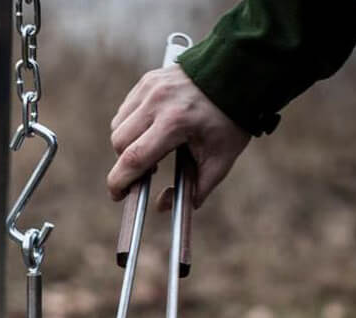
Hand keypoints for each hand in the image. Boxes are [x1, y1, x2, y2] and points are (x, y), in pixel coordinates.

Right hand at [108, 65, 249, 207]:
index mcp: (174, 123)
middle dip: (126, 164)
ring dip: (126, 144)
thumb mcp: (221, 161)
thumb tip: (162, 206)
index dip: (119, 182)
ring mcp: (150, 88)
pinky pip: (125, 110)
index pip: (133, 159)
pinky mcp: (148, 80)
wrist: (238, 74)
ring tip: (151, 149)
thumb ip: (195, 190)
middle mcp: (156, 102)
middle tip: (146, 172)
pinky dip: (131, 126)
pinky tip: (151, 130)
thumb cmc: (230, 120)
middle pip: (119, 144)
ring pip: (118, 126)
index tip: (117, 195)